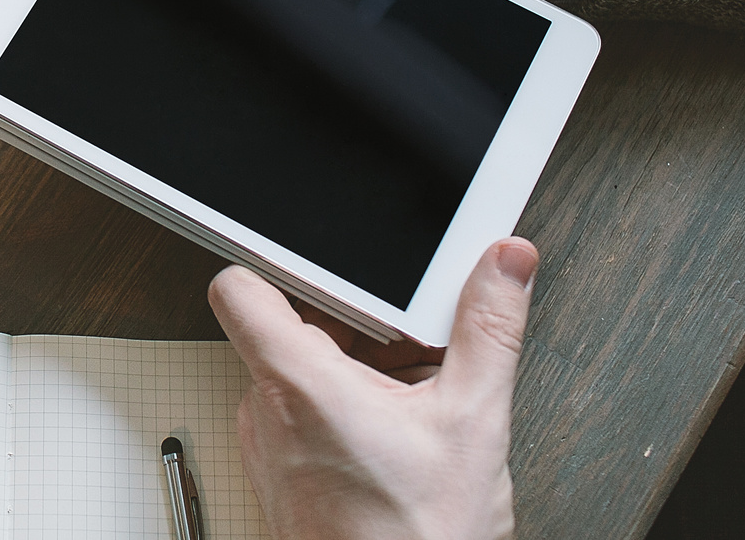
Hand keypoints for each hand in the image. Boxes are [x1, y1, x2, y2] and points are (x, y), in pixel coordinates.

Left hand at [209, 239, 538, 539]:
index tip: (319, 265)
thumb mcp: (474, 421)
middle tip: (407, 343)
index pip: (240, 288)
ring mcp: (268, 451)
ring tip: (410, 395)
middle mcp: (268, 414)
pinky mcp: (279, 480)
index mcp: (299, 384)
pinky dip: (342, 412)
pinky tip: (396, 434)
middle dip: (350, 327)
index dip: (272, 263)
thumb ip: (489, 329)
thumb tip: (505, 265)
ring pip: (296, 375)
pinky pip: (299, 419)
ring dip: (350, 372)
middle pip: (285, 329)